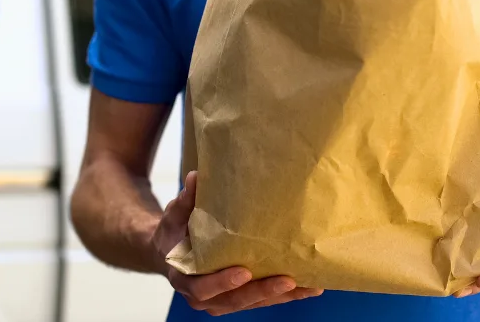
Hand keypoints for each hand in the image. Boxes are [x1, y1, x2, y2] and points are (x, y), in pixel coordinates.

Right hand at [151, 171, 323, 315]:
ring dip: (281, 297)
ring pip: (253, 303)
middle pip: (234, 301)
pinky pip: (263, 300)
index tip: (244, 272)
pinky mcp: (239, 298)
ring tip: (309, 286)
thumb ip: (184, 201)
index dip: (222, 282)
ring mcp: (222, 300)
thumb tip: (195, 177)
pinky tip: (309, 287)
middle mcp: (203, 296)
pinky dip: (286, 295)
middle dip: (262, 292)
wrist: (170, 252)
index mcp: (185, 277)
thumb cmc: (174, 232)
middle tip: (288, 280)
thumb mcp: (174, 216)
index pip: (202, 287)